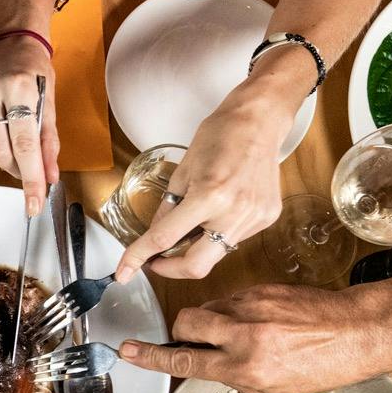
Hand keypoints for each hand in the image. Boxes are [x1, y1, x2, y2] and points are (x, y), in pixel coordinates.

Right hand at [0, 31, 56, 215]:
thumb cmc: (34, 68)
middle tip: (31, 173)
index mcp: (19, 88)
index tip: (35, 202)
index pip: (25, 145)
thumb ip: (49, 141)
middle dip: (18, 171)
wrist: (9, 42)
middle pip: (0, 152)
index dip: (31, 178)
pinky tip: (3, 138)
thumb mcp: (50, 100)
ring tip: (19, 152)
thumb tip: (50, 175)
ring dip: (5, 161)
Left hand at [115, 82, 294, 282]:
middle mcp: (235, 213)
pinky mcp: (267, 218)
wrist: (260, 121)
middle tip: (157, 260)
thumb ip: (167, 209)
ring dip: (196, 247)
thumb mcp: (183, 170)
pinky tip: (219, 210)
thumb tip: (155, 237)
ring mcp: (254, 219)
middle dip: (171, 269)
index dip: (139, 257)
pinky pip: (233, 239)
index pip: (164, 239)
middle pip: (197, 266)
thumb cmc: (220, 135)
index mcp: (209, 197)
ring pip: (216, 253)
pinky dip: (217, 233)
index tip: (125, 271)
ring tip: (192, 222)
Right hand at [118, 283, 378, 392]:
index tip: (129, 351)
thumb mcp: (275, 389)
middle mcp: (244, 334)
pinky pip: (232, 299)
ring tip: (242, 335)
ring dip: (213, 323)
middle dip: (183, 333)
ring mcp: (252, 306)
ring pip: (209, 310)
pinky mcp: (262, 289)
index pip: (185, 361)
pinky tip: (260, 322)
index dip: (151, 358)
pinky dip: (236, 312)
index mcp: (246, 366)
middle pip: (186, 324)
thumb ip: (237, 377)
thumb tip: (212, 366)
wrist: (359, 330)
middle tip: (199, 343)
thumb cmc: (325, 366)